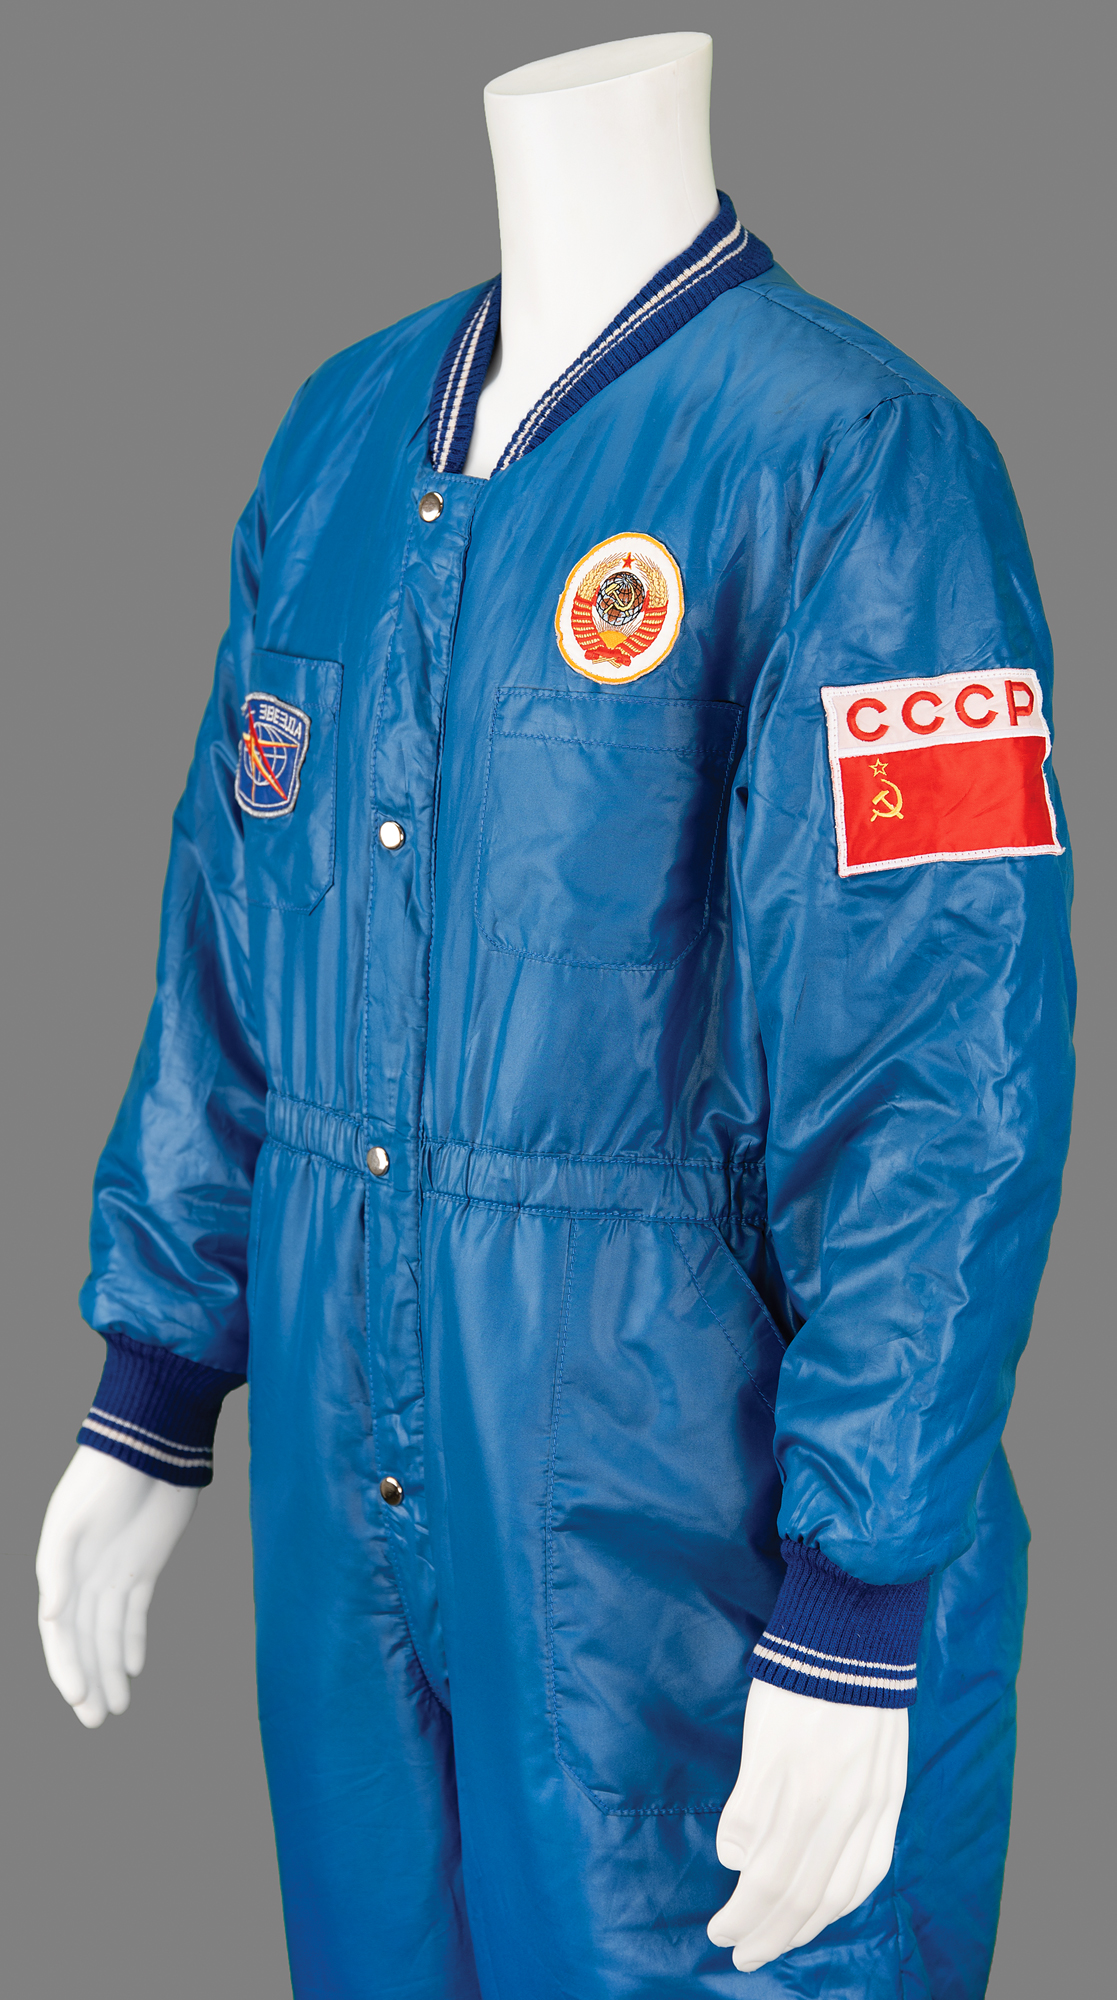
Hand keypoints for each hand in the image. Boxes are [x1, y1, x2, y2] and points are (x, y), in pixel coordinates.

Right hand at [36, 1446, 198, 1726]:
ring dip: (111, 1669)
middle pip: (83, 1639)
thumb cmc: (105, 1476)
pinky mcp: (144, 1566)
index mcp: (61, 1569)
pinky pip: (135, 1612)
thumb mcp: (73, 1518)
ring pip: (109, 1633)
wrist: (150, 1444)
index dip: (66, 1664)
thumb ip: (58, 1568)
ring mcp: (114, 1572)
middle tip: (95, 1722)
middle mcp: (84, 1576)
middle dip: (88, 1679)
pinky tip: (134, 1667)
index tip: (78, 1697)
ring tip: (117, 1708)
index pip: (59, 1631)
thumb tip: (52, 1616)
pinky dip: (133, 1640)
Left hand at [707, 1679, 907, 1971]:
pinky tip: (831, 1907)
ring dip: (806, 1926)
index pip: (769, 1883)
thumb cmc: (796, 1683)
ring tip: (781, 1940)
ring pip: (841, 1891)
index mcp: (803, 1798)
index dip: (743, 1917)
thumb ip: (749, 1806)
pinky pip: (873, 1866)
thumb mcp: (758, 1739)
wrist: (854, 1638)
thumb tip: (737, 1863)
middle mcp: (844, 1814)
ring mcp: (874, 1808)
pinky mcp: (891, 1797)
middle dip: (769, 1935)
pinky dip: (848, 1898)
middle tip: (742, 1953)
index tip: (719, 1931)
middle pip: (804, 1898)